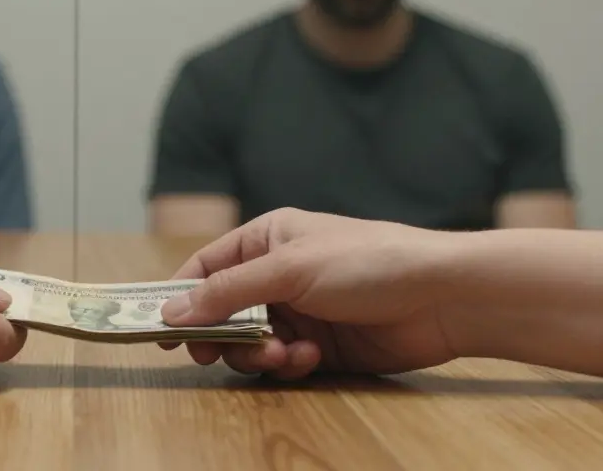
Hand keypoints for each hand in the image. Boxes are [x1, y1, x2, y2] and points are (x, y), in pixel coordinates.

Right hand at [159, 208, 459, 379]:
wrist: (441, 297)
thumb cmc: (368, 262)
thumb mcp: (289, 269)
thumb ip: (228, 292)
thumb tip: (171, 309)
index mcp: (267, 238)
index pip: (206, 267)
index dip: (181, 297)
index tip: (160, 328)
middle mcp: (278, 273)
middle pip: (222, 311)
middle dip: (220, 334)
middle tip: (211, 354)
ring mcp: (299, 310)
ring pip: (250, 342)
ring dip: (258, 353)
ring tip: (283, 354)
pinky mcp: (320, 344)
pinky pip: (282, 360)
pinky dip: (288, 363)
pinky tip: (310, 356)